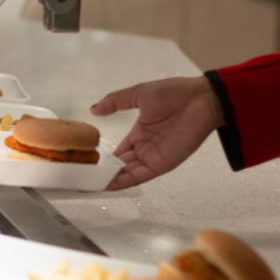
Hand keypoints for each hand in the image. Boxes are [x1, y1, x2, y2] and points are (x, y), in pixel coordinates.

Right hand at [90, 76, 223, 190]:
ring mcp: (152, 157)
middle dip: (101, 173)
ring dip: (108, 180)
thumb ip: (115, 102)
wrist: (200, 99)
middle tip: (79, 179)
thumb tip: (93, 109)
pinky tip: (106, 186)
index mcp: (138, 133)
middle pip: (119, 165)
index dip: (102, 158)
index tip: (84, 163)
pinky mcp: (161, 164)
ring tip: (87, 185)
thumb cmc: (173, 94)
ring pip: (125, 173)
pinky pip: (138, 176)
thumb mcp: (138, 94)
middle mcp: (144, 148)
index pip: (116, 151)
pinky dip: (123, 182)